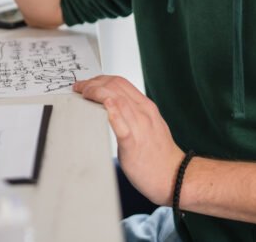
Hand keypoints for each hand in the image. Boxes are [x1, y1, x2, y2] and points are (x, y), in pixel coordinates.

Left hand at [74, 75, 184, 206]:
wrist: (175, 176)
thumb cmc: (160, 156)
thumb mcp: (149, 127)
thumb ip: (133, 117)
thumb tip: (113, 112)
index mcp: (146, 107)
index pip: (121, 83)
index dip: (101, 79)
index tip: (89, 83)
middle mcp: (144, 112)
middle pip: (116, 86)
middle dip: (94, 83)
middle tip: (80, 87)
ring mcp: (140, 126)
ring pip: (116, 99)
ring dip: (95, 92)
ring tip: (82, 94)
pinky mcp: (133, 143)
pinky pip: (122, 124)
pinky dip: (112, 112)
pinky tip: (103, 106)